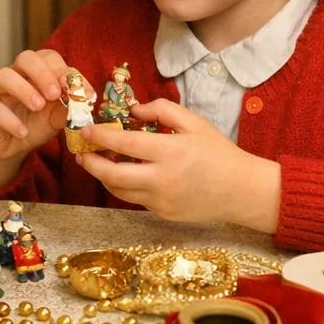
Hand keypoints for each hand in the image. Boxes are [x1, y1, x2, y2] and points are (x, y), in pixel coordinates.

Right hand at [0, 49, 70, 187]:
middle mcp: (17, 75)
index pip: (50, 59)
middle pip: (25, 58)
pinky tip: (22, 132)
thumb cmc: (35, 124)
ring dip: (24, 90)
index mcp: (37, 72)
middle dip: (43, 74)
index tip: (83, 93)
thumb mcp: (56, 117)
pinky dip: (9, 120)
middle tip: (54, 94)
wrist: (11, 145)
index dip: (66, 72)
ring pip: (4, 76)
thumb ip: (68, 108)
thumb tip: (84, 100)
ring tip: (38, 107)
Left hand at [72, 99, 280, 232]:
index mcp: (170, 152)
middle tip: (81, 152)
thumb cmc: (219, 152)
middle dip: (90, 163)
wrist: (243, 191)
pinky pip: (135, 199)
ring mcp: (161, 201)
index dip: (101, 137)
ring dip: (103, 176)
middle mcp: (162, 179)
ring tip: (96, 163)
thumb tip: (133, 110)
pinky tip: (123, 174)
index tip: (86, 131)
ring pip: (119, 191)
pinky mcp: (163, 214)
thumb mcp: (194, 122)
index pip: (124, 144)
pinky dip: (124, 187)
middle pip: (112, 175)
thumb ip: (162, 110)